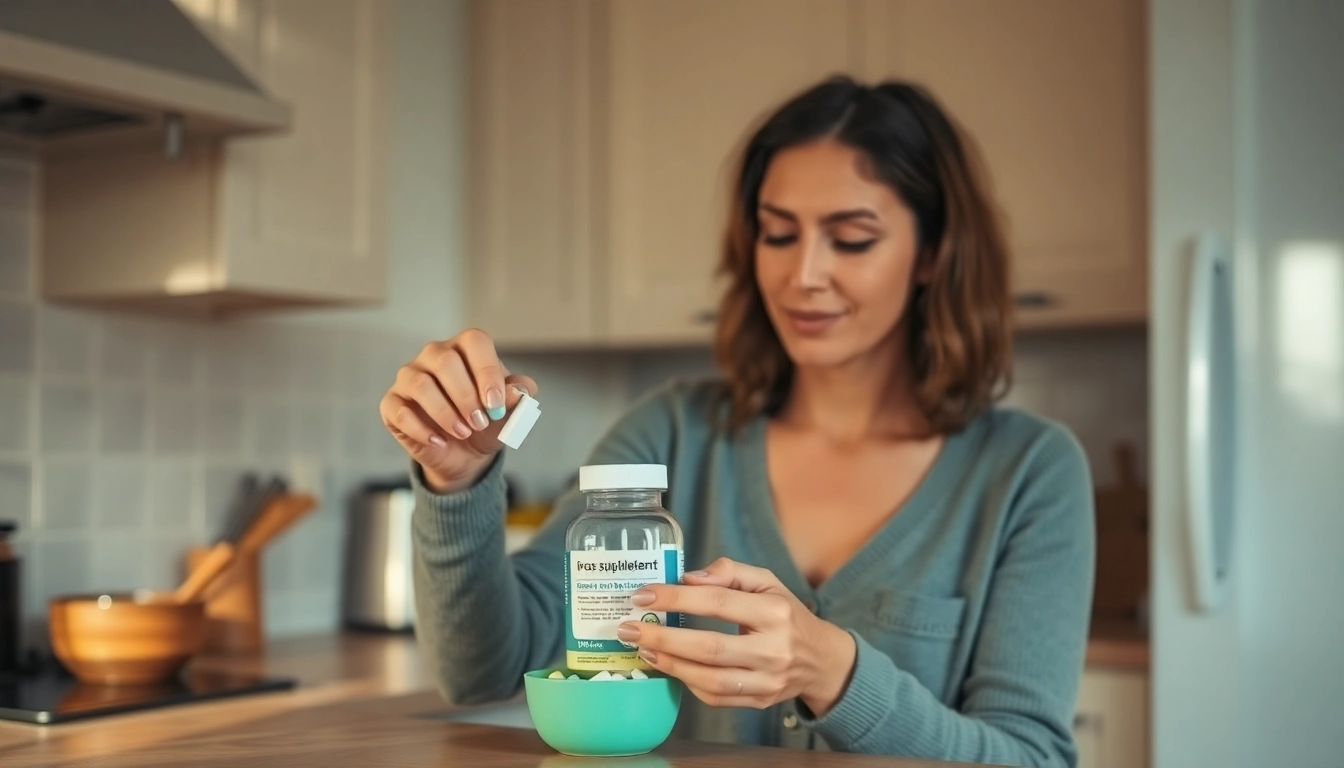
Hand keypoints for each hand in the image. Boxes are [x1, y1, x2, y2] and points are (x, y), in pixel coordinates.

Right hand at [379, 329, 536, 492]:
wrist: (464, 453)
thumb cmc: (487, 422)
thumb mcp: (508, 414)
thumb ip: (517, 399)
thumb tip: (519, 391)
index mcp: (465, 348)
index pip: (475, 342)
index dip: (487, 371)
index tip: (496, 404)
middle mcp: (434, 355)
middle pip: (445, 361)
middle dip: (466, 396)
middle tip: (481, 422)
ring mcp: (409, 377)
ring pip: (421, 385)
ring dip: (445, 413)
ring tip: (463, 432)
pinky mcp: (392, 403)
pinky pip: (400, 411)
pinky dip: (422, 430)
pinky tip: (439, 442)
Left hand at [617, 558, 856, 714]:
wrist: (820, 660)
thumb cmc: (787, 615)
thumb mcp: (768, 581)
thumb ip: (729, 571)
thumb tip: (687, 578)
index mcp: (776, 612)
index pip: (718, 602)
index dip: (677, 599)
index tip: (645, 596)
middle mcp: (774, 649)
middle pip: (710, 647)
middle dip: (663, 638)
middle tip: (629, 628)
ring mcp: (767, 680)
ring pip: (710, 679)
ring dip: (670, 665)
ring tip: (643, 650)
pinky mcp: (760, 701)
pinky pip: (716, 697)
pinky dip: (688, 682)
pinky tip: (670, 667)